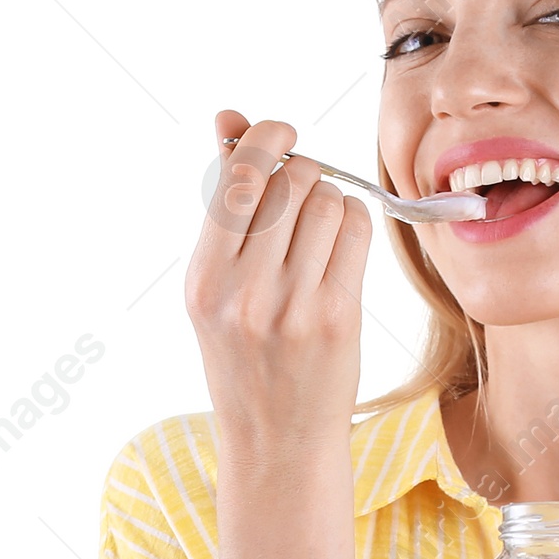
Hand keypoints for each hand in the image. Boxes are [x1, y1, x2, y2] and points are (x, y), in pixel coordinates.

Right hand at [186, 111, 372, 453]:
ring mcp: (292, 306)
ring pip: (325, 201)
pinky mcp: (337, 316)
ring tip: (319, 226)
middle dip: (302, 170)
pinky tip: (341, 241)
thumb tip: (229, 117)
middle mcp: (243, 292)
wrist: (278, 441)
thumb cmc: (246, 355)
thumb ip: (224, 205)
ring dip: (329, 197)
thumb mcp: (216, 287)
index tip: (280, 130)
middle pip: (287, 181)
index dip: (264, 137)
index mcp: (203, 280)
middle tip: (302, 190)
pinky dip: (352, 221)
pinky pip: (354, 232)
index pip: (236, 177)